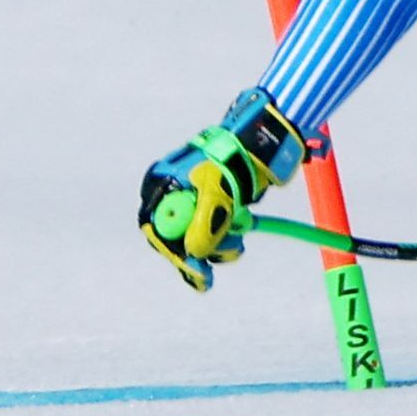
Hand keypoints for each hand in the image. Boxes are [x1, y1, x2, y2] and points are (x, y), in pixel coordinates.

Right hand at [138, 89, 305, 290]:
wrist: (260, 144)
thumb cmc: (233, 163)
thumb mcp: (216, 196)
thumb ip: (204, 226)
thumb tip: (193, 254)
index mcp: (163, 183)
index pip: (157, 227)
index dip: (174, 252)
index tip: (195, 270)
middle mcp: (171, 191)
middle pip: (174, 235)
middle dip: (199, 250)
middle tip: (213, 271)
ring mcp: (190, 198)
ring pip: (195, 236)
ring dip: (217, 245)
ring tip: (238, 242)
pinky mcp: (209, 202)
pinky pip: (210, 230)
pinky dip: (224, 237)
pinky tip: (239, 231)